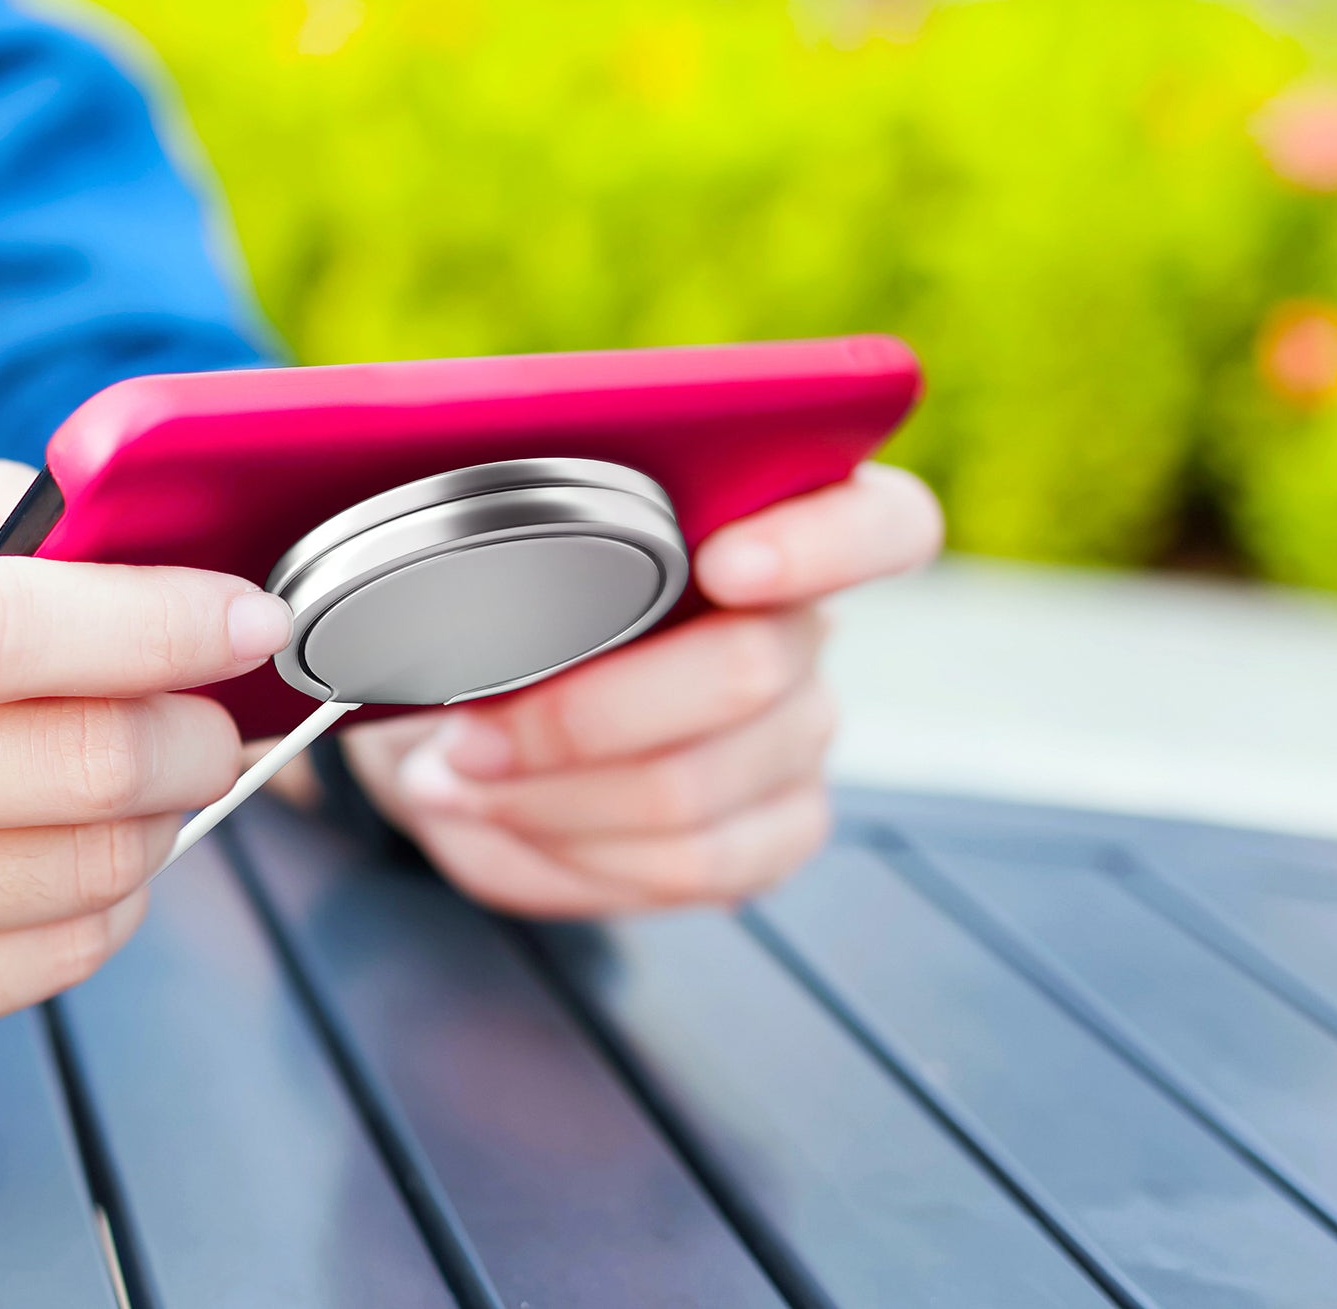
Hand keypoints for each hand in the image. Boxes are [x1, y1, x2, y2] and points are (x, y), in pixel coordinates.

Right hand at [0, 461, 290, 1105]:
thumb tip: (100, 511)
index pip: (3, 629)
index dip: (156, 621)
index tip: (242, 611)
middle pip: (72, 763)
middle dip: (191, 729)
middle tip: (214, 707)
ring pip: (85, 872)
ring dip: (161, 818)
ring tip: (150, 777)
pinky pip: (49, 967)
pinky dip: (108, 904)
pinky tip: (84, 860)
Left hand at [341, 464, 941, 916]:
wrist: (457, 719)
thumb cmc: (484, 605)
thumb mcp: (476, 534)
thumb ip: (507, 495)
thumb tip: (454, 471)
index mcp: (773, 522)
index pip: (882, 521)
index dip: (822, 542)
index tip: (723, 561)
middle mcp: (806, 633)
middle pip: (748, 673)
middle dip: (580, 713)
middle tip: (467, 723)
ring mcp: (798, 741)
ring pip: (693, 789)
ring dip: (547, 793)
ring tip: (457, 771)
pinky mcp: (772, 835)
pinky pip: (685, 865)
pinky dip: (567, 850)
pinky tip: (502, 817)